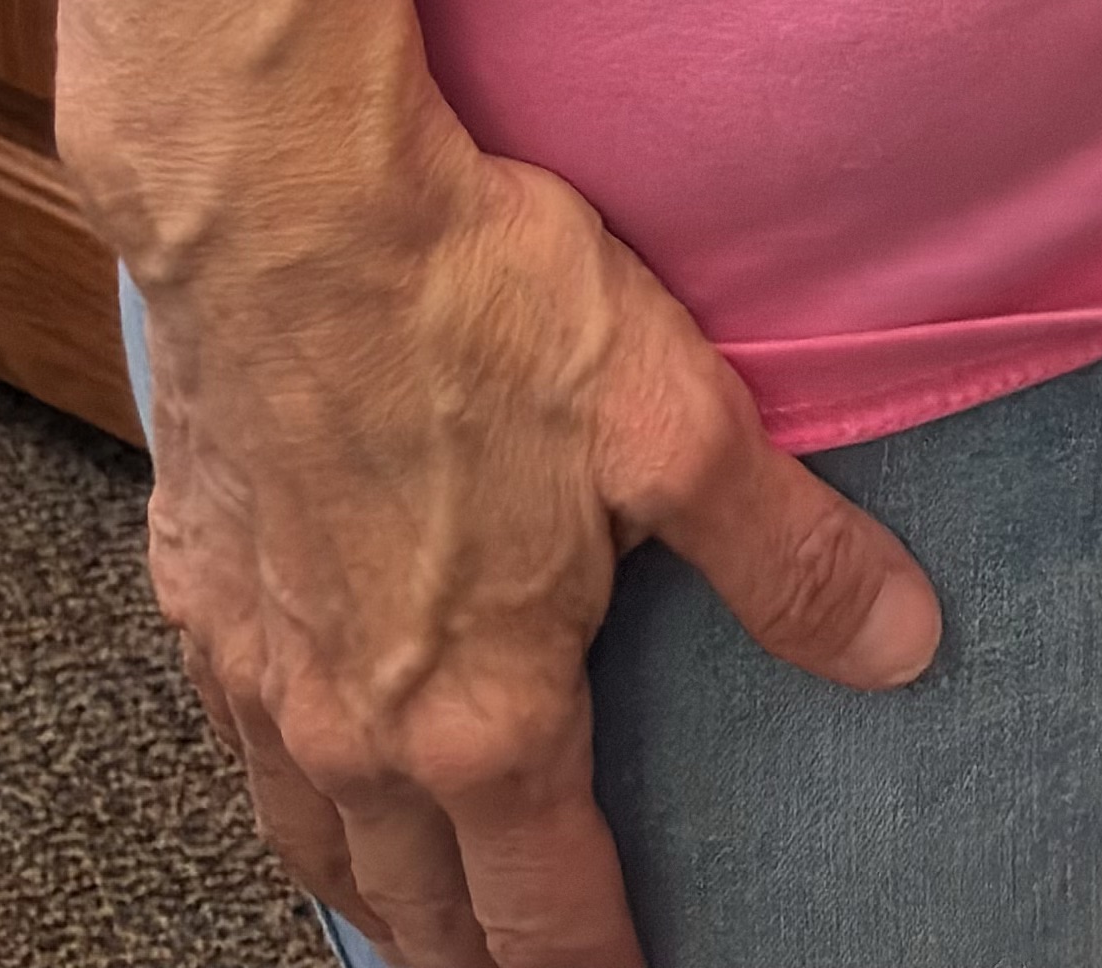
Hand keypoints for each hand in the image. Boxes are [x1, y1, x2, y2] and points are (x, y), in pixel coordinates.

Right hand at [133, 111, 937, 961]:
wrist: (283, 209)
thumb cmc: (477, 304)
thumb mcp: (678, 423)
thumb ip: (787, 557)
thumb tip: (903, 648)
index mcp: (481, 718)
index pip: (545, 917)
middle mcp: (356, 733)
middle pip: (420, 913)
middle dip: (477, 963)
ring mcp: (261, 675)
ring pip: (316, 849)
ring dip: (378, 898)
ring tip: (421, 917)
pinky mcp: (198, 597)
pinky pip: (241, 748)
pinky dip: (290, 791)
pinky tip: (311, 769)